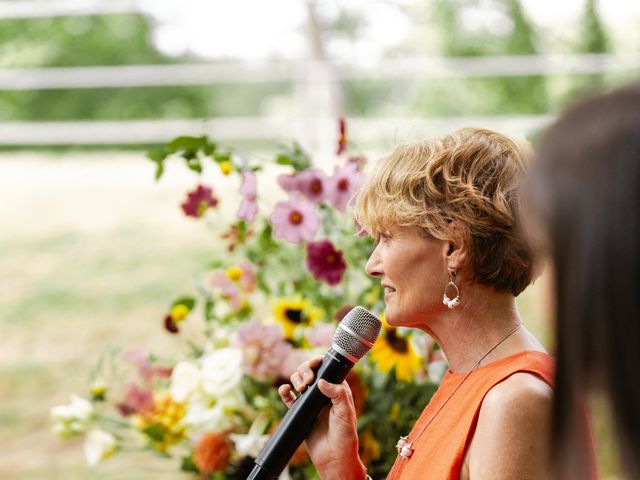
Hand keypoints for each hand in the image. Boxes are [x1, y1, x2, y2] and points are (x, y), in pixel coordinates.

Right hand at [278, 355, 366, 479]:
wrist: (334, 457)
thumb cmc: (345, 435)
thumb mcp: (346, 413)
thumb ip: (338, 395)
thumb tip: (321, 381)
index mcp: (337, 389)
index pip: (326, 368)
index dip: (318, 362)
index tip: (314, 364)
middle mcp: (323, 392)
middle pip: (309, 371)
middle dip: (305, 370)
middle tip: (307, 381)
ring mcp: (310, 402)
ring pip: (298, 381)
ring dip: (296, 379)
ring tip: (300, 388)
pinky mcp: (300, 412)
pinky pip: (289, 398)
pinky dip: (284, 391)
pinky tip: (285, 389)